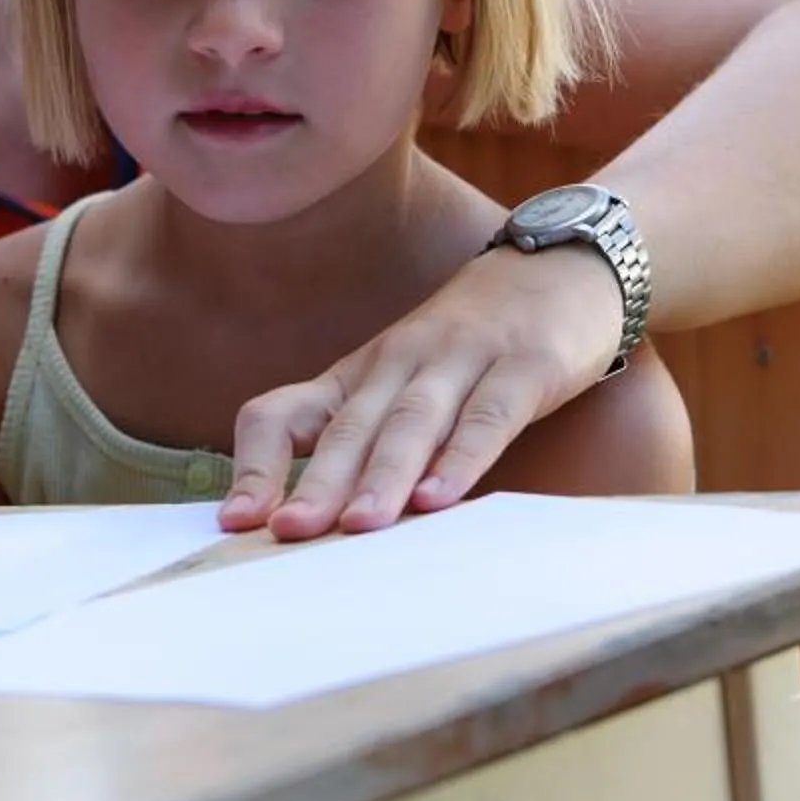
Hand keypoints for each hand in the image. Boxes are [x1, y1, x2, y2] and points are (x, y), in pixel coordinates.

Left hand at [220, 244, 622, 538]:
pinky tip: (441, 498)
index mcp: (360, 375)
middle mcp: (400, 362)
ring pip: (412, 422)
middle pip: (349, 429)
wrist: (564, 267)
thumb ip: (369, 444)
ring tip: (360, 526)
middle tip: (286, 532)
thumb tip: (316, 527)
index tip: (235, 521)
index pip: (284, 413)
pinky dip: (463, 458)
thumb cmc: (474, 346)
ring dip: (383, 475)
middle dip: (316, 484)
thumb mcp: (405, 383)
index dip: (256, 465)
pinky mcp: (526, 365)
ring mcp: (462, 358)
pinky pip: (489, 417)